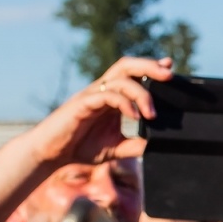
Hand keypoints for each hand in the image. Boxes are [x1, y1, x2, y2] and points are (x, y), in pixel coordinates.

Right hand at [19, 56, 173, 170]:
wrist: (52, 155)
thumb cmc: (82, 148)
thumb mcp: (117, 148)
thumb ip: (136, 143)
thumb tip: (159, 143)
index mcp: (112, 97)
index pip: (133, 74)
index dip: (151, 68)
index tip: (170, 67)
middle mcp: (102, 90)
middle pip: (126, 66)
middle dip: (149, 66)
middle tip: (169, 75)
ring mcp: (91, 95)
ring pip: (119, 79)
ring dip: (141, 93)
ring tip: (152, 114)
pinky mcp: (81, 104)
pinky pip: (105, 96)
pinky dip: (123, 103)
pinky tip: (134, 116)